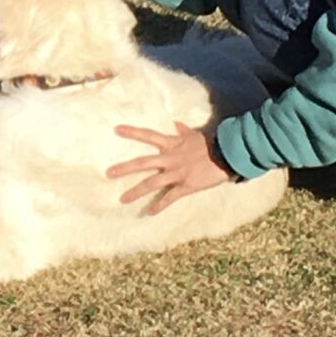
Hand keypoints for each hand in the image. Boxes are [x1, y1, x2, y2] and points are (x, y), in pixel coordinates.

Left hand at [107, 121, 234, 214]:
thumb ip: (183, 131)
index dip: (132, 132)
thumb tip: (176, 123)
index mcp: (172, 144)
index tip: (116, 130)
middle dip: (124, 168)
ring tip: (122, 200)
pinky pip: (170, 198)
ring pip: (152, 183)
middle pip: (142, 163)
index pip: (148, 135)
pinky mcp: (186, 186)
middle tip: (108, 173)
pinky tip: (149, 213)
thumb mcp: (195, 134)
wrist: (227, 154)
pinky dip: (159, 206)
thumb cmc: (212, 143)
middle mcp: (170, 158)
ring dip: (136, 192)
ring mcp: (177, 173)